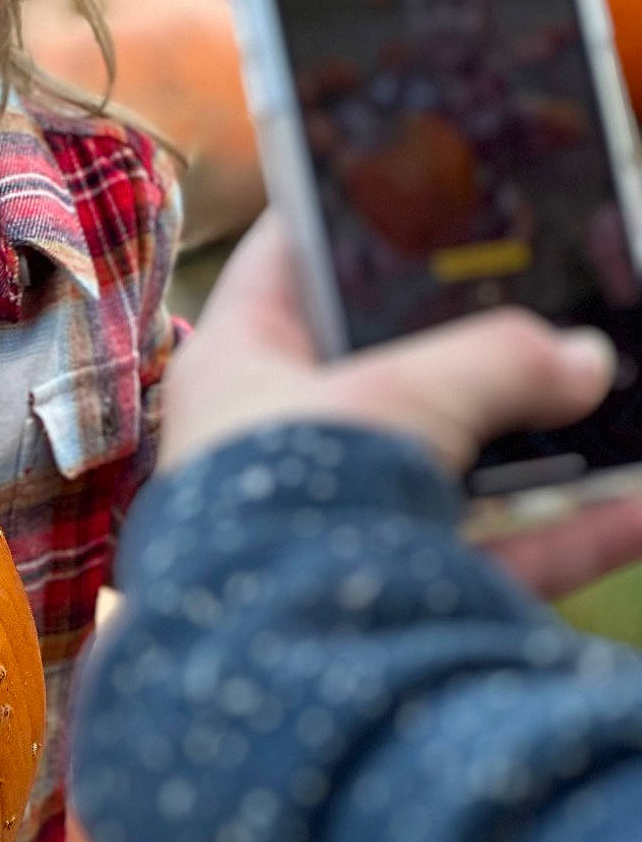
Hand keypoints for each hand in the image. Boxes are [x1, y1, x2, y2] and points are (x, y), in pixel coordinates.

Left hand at [161, 213, 641, 600]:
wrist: (278, 665)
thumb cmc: (299, 493)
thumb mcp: (406, 392)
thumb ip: (498, 361)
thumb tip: (587, 359)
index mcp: (239, 366)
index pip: (284, 260)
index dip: (339, 213)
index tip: (402, 176)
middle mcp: (277, 441)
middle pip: (383, 365)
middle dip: (466, 338)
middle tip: (537, 287)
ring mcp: (337, 523)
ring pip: (453, 464)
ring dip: (536, 436)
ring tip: (610, 389)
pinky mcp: (395, 600)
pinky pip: (496, 555)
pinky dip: (570, 532)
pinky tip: (640, 507)